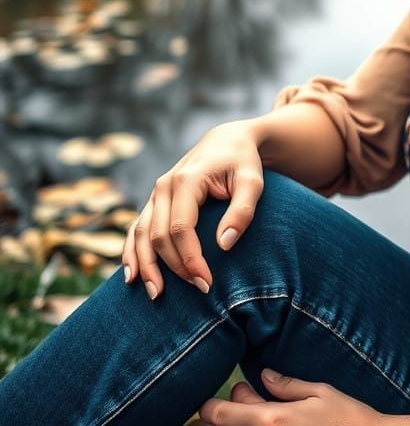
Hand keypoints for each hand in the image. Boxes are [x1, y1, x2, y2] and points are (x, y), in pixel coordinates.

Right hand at [122, 119, 264, 299]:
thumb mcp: (253, 181)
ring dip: (145, 266)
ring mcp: (156, 192)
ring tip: (156, 294)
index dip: (190, 259)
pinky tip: (132, 275)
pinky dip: (131, 251)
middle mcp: (165, 185)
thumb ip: (242, 211)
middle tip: (198, 290)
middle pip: (159, 236)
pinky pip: (137, 228)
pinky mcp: (155, 200)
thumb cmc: (244, 162)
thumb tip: (224, 245)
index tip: (206, 282)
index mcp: (187, 180)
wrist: (229, 140)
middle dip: (174, 268)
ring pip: (141, 234)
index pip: (181, 228)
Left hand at [198, 368, 383, 424]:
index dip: (208, 408)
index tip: (211, 401)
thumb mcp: (320, 393)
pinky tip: (270, 425)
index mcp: (273, 420)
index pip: (220, 416)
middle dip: (221, 417)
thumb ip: (286, 385)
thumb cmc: (347, 419)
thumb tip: (263, 375)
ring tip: (257, 412)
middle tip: (242, 399)